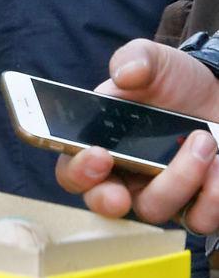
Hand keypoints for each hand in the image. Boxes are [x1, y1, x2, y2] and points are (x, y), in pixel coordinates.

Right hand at [56, 39, 218, 231]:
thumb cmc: (179, 82)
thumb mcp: (156, 60)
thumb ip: (136, 58)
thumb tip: (124, 74)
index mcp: (103, 142)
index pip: (73, 170)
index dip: (77, 171)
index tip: (98, 156)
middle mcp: (128, 175)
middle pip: (105, 203)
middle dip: (108, 200)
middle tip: (120, 193)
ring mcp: (163, 193)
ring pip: (154, 210)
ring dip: (179, 179)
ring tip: (205, 141)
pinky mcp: (198, 205)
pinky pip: (199, 219)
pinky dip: (212, 196)